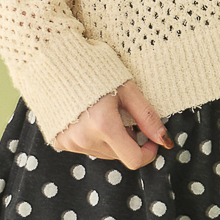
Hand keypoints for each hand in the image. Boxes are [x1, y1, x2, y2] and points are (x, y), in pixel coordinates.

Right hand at [51, 79, 173, 167]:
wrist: (54, 60)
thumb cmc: (94, 68)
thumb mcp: (126, 88)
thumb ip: (146, 116)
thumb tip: (165, 140)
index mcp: (103, 125)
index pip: (134, 159)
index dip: (148, 152)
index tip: (150, 138)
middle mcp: (84, 139)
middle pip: (118, 155)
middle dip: (127, 139)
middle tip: (123, 114)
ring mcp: (69, 142)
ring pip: (103, 152)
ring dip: (110, 139)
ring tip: (103, 112)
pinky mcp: (59, 141)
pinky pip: (85, 148)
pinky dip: (92, 137)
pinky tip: (88, 116)